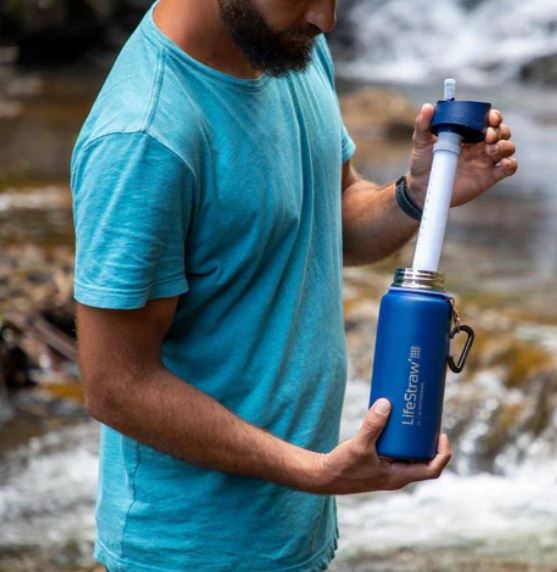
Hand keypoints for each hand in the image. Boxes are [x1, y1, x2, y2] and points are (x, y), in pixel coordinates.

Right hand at [310, 398, 451, 494]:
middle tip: (428, 420)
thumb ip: (372, 425)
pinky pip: (396, 451)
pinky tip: (393, 422)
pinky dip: (399, 439)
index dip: (442, 453)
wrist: (325, 476)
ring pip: (410, 455)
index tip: (441, 434)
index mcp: (399, 477)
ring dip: (415, 440)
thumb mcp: (359, 445)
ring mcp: (388, 469)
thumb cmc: (343, 467)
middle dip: (429, 441)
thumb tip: (386, 403)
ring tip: (413, 418)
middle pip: (424, 460)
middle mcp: (397, 475)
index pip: (432, 469)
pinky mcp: (379, 462)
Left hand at [406, 104, 517, 207]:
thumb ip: (423, 125)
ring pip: (508, 148)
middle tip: (487, 136)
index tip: (489, 118)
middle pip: (502, 132)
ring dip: (504, 145)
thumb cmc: (422, 163)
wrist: (422, 187)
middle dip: (500, 130)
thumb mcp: (421, 142)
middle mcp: (480, 145)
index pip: (489, 119)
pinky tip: (502, 164)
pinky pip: (509, 168)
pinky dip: (511, 164)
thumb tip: (427, 107)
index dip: (494, 116)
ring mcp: (486, 161)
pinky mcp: (489, 177)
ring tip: (489, 150)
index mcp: (469, 133)